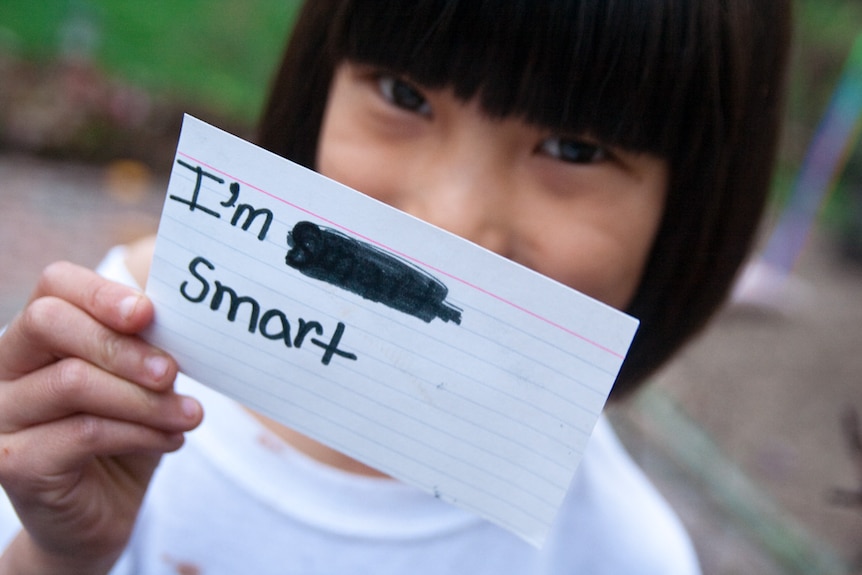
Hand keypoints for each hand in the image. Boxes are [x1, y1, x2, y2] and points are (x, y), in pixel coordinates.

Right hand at [0, 262, 202, 573]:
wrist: (103, 512)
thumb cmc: (125, 433)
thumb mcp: (142, 382)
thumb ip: (148, 347)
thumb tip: (181, 316)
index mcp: (37, 336)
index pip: (54, 287)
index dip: (101, 293)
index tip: (148, 314)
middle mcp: (5, 369)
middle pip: (50, 323)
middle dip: (123, 346)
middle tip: (172, 372)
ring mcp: (2, 415)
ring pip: (73, 381)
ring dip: (145, 398)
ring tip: (191, 415)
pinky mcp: (14, 463)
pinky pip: (84, 432)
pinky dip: (140, 433)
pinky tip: (172, 440)